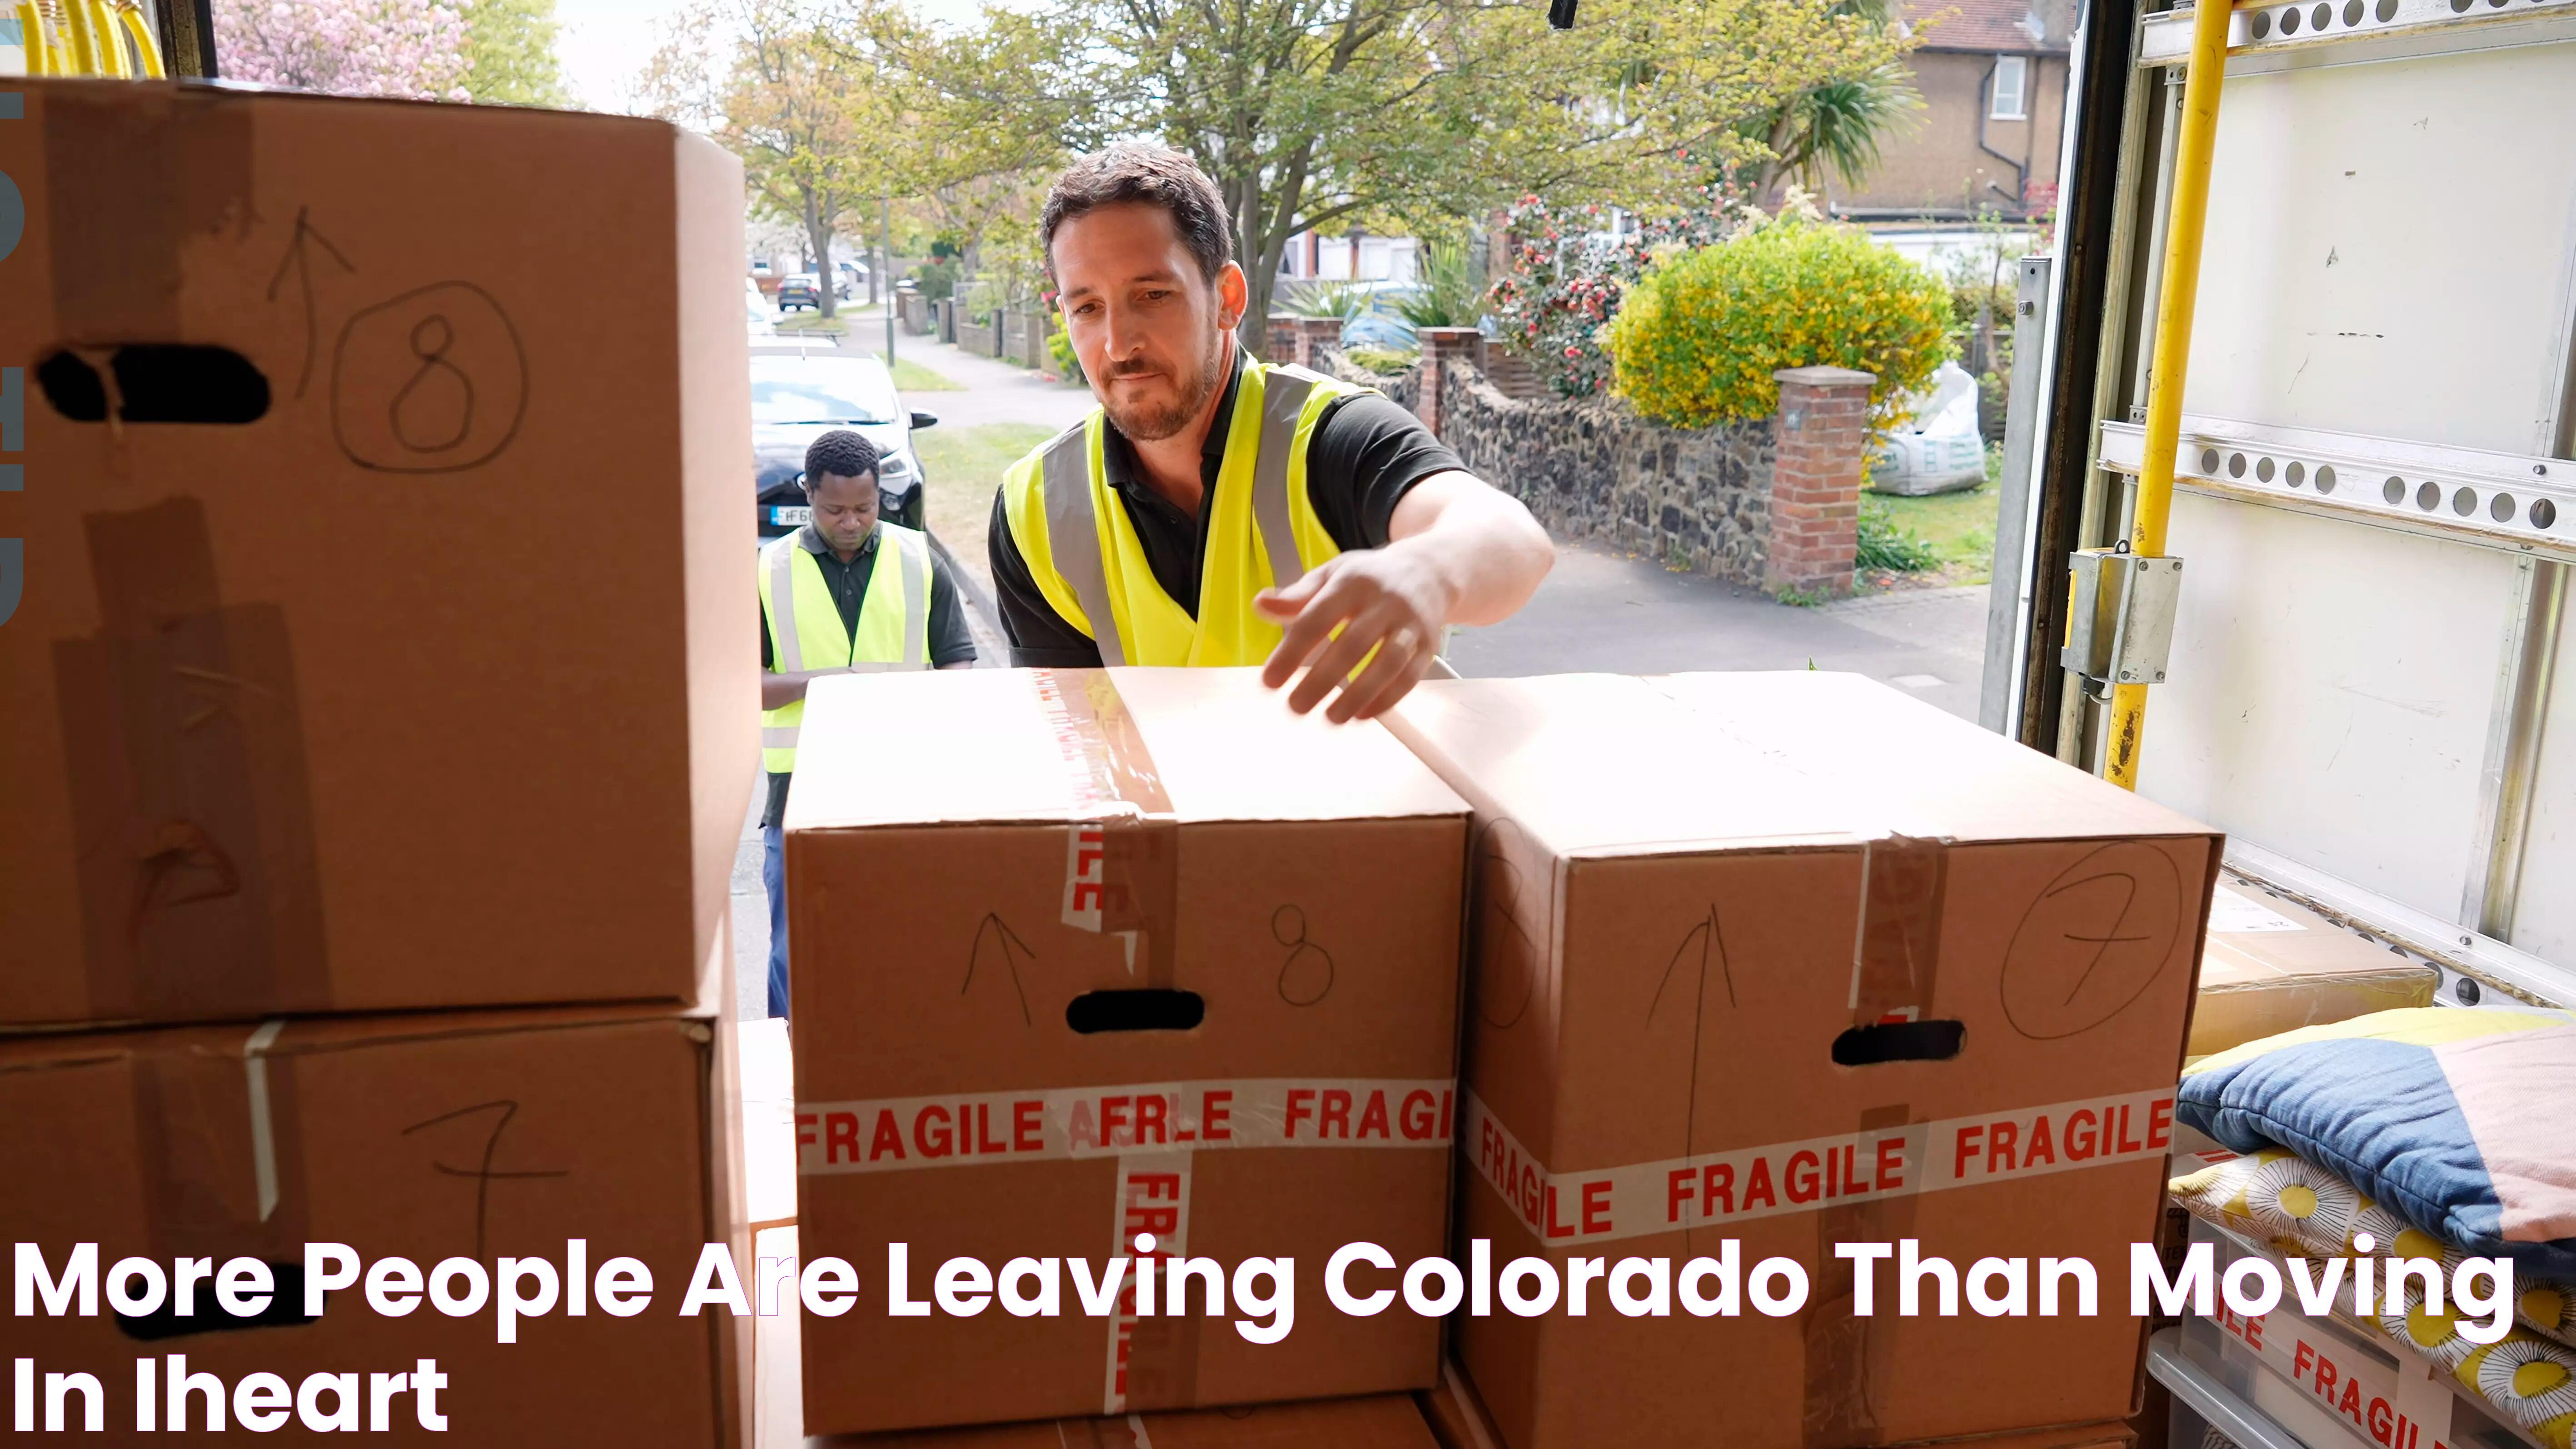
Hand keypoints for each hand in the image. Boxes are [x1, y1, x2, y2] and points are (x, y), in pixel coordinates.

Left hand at [1255, 547, 1454, 722]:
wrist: (1428, 571)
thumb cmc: (1368, 578)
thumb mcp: (1331, 575)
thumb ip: (1297, 595)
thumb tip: (1261, 606)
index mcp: (1353, 582)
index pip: (1317, 619)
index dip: (1292, 652)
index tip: (1270, 681)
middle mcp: (1385, 601)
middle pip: (1353, 644)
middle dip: (1322, 680)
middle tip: (1295, 706)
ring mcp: (1411, 624)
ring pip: (1388, 663)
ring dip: (1358, 695)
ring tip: (1331, 718)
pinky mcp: (1428, 645)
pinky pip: (1410, 677)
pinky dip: (1386, 699)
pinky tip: (1361, 715)